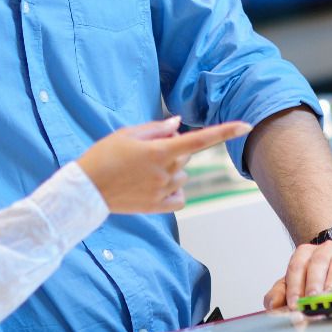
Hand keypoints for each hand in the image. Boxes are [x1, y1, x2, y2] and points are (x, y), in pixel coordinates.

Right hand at [78, 117, 251, 214]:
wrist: (86, 191)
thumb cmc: (103, 157)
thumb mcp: (127, 135)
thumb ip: (156, 129)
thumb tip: (179, 124)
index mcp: (159, 151)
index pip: (200, 139)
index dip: (225, 131)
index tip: (246, 125)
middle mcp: (166, 172)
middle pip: (185, 155)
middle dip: (172, 149)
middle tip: (146, 152)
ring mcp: (163, 191)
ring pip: (182, 175)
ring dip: (170, 170)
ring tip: (141, 172)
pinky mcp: (159, 207)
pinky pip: (180, 196)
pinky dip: (173, 191)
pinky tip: (154, 188)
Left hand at [263, 241, 331, 309]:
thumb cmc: (320, 280)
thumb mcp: (296, 285)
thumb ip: (280, 294)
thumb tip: (272, 304)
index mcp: (307, 252)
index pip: (297, 265)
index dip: (294, 285)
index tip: (294, 304)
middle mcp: (328, 249)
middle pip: (318, 262)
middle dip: (314, 282)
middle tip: (312, 299)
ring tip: (329, 296)